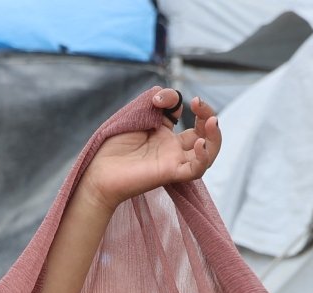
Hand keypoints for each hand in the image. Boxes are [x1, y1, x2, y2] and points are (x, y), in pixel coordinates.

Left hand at [81, 90, 220, 210]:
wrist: (97, 171)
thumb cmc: (111, 145)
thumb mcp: (138, 111)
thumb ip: (159, 100)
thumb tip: (173, 100)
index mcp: (164, 135)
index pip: (189, 118)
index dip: (186, 104)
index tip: (167, 99)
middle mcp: (171, 149)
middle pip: (204, 135)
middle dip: (209, 115)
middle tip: (197, 104)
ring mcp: (172, 162)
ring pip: (207, 154)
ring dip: (215, 137)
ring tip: (210, 122)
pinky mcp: (169, 174)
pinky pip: (196, 170)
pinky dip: (203, 157)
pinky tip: (199, 143)